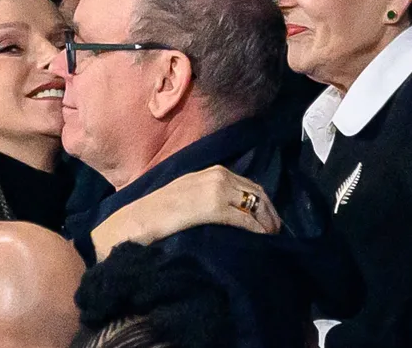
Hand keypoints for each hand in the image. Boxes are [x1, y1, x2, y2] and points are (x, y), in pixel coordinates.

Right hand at [91, 165, 280, 260]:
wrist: (137, 220)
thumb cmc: (156, 212)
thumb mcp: (185, 193)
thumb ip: (206, 194)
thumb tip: (227, 208)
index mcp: (210, 171)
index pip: (248, 184)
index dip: (262, 203)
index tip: (268, 220)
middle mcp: (217, 175)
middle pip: (257, 193)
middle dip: (269, 213)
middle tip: (274, 231)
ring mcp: (216, 189)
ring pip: (255, 204)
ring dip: (267, 222)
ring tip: (270, 237)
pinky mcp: (214, 207)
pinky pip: (245, 219)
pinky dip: (257, 230)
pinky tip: (260, 240)